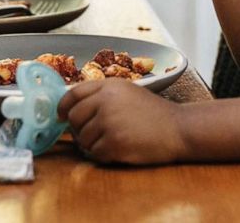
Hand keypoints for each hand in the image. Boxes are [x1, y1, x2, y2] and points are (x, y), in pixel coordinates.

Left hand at [58, 78, 185, 164]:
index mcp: (109, 86)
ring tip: (116, 140)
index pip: (72, 94)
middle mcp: (106, 101)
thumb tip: (70, 109)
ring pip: (83, 139)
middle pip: (73, 118)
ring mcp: (109, 122)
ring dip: (94, 144)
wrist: (179, 128)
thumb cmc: (153, 113)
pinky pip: (94, 153)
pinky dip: (104, 155)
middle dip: (80, 129)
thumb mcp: (128, 93)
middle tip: (97, 133)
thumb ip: (101, 97)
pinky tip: (120, 149)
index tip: (60, 116)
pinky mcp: (114, 143)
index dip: (63, 107)